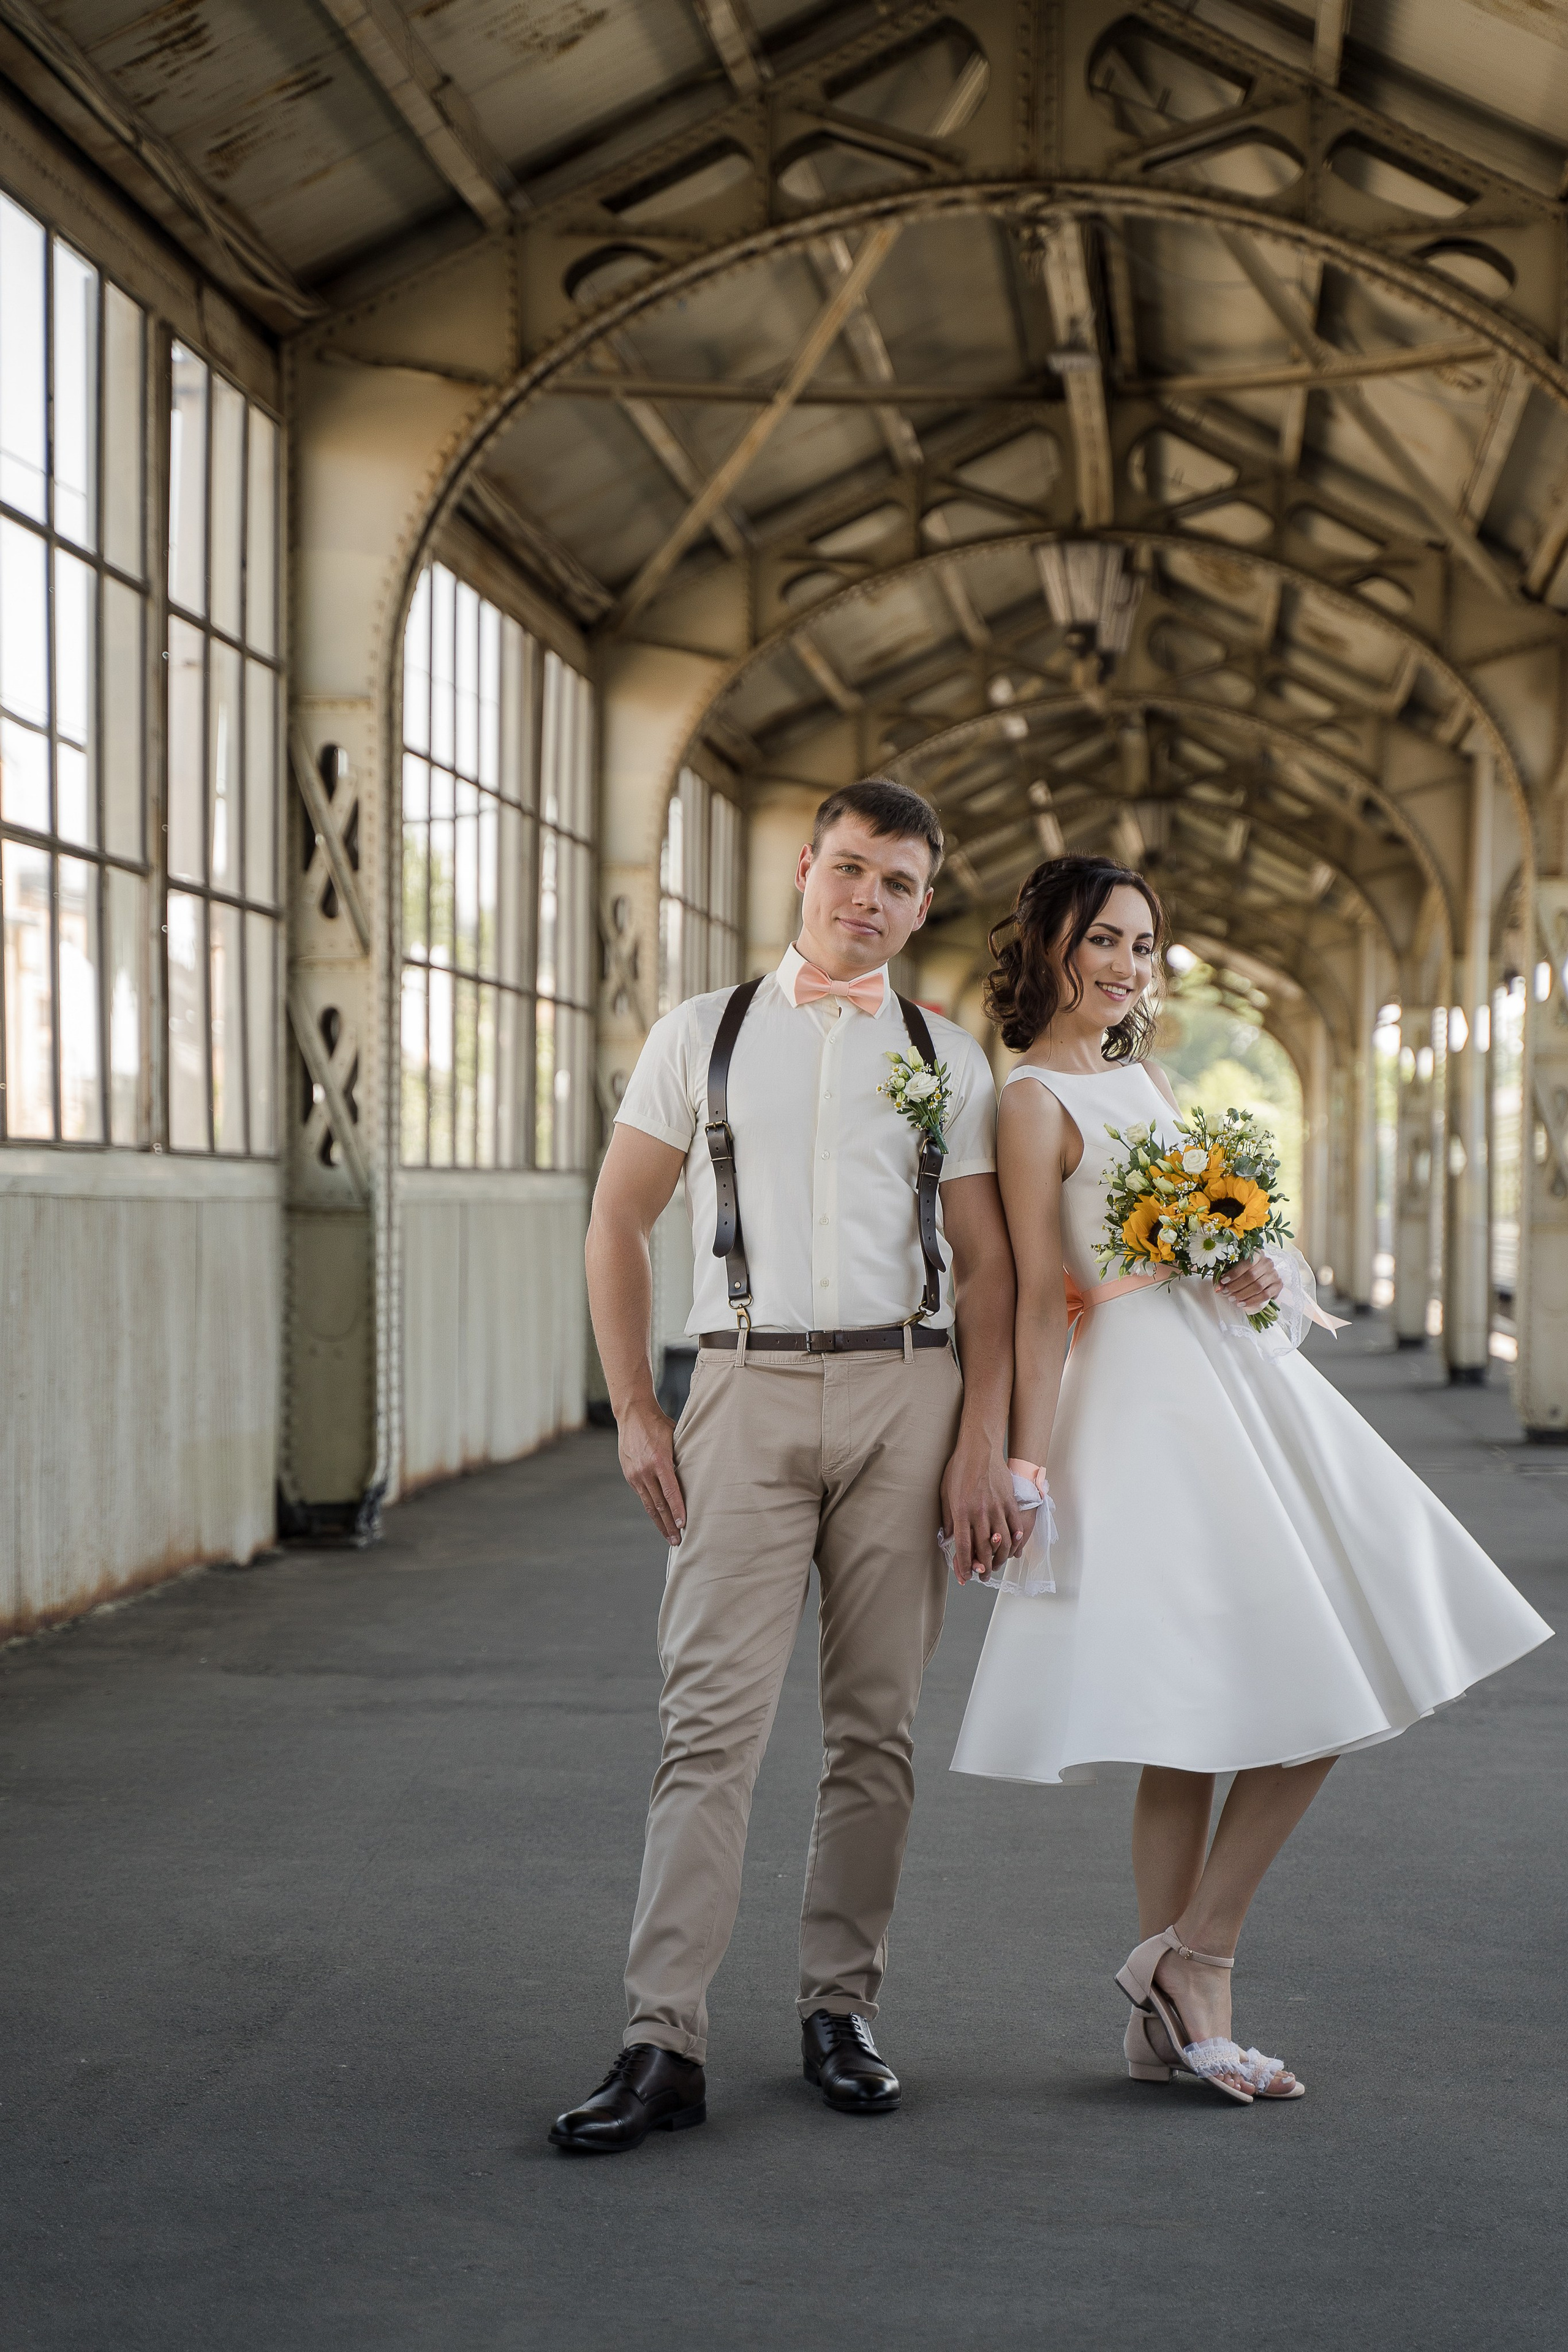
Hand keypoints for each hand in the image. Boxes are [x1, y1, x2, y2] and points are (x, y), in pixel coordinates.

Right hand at [617, 1398, 686, 1544]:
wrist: (633, 1415)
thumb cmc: (660, 1425)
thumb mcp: (675, 1438)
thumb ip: (682, 1458)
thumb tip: (699, 1475)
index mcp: (659, 1461)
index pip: (670, 1492)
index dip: (677, 1510)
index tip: (683, 1525)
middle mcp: (645, 1471)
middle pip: (659, 1504)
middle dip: (668, 1525)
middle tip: (678, 1542)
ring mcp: (635, 1475)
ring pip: (650, 1504)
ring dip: (660, 1523)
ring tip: (669, 1537)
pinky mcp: (630, 1476)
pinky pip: (643, 1497)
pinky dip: (652, 1510)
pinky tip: (660, 1519)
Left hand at [940, 1438, 1025, 1584]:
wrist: (979, 1448)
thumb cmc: (959, 1468)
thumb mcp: (946, 1493)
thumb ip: (949, 1518)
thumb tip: (951, 1538)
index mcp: (962, 1511)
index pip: (964, 1546)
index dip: (964, 1566)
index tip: (964, 1577)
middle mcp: (980, 1512)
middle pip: (984, 1549)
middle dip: (982, 1568)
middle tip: (982, 1577)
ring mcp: (997, 1507)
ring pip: (1002, 1541)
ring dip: (1000, 1558)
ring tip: (997, 1566)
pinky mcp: (1009, 1501)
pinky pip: (1015, 1525)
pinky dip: (1015, 1539)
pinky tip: (1013, 1547)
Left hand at [1217, 1255, 1282, 1310]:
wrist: (1261, 1277)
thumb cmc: (1245, 1272)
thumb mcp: (1234, 1270)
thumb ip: (1225, 1276)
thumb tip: (1218, 1288)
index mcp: (1257, 1253)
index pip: (1246, 1262)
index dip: (1234, 1273)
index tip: (1223, 1281)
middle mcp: (1268, 1262)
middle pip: (1252, 1275)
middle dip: (1236, 1286)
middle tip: (1226, 1293)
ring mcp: (1274, 1274)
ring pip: (1258, 1286)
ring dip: (1243, 1294)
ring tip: (1232, 1299)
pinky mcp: (1278, 1285)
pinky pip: (1265, 1295)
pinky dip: (1252, 1301)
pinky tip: (1242, 1303)